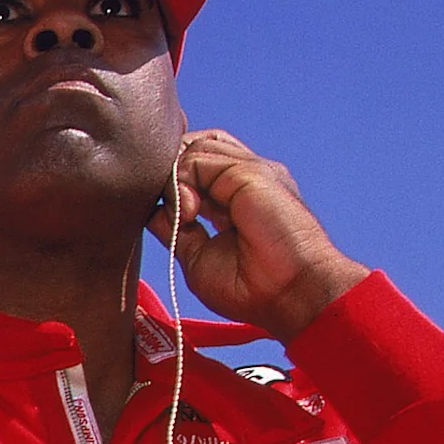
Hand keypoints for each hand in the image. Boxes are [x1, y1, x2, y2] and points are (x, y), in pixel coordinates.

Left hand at [158, 129, 372, 339]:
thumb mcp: (198, 258)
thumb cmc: (252, 288)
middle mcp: (244, 178)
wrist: (292, 294)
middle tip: (170, 213)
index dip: (170, 182)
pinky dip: (180, 182)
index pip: (194, 166)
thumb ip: (176, 229)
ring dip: (172, 181)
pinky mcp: (250, 170)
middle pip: (193, 148)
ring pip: (191, 149)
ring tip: (185, 217)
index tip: (164, 216)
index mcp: (234, 196)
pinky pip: (196, 158)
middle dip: (168, 174)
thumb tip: (152, 209)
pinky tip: (190, 212)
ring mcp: (249, 171)